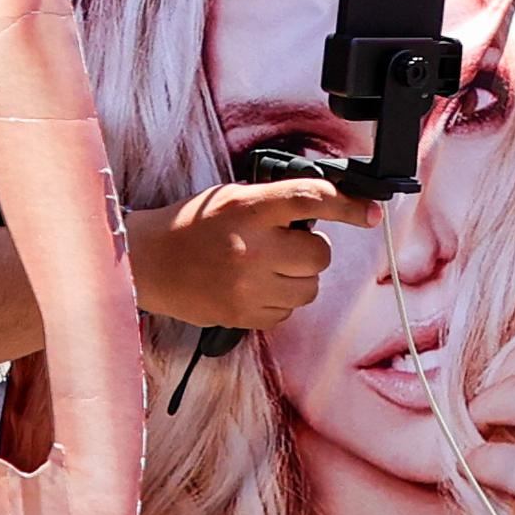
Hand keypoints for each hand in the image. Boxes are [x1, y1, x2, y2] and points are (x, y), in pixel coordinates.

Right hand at [126, 171, 377, 329]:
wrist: (144, 263)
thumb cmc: (189, 226)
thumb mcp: (229, 199)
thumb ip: (274, 204)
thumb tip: (326, 208)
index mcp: (246, 208)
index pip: (311, 199)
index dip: (348, 206)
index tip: (369, 213)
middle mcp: (251, 247)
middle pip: (319, 254)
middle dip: (309, 251)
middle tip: (284, 246)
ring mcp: (248, 285)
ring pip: (310, 287)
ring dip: (296, 278)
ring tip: (264, 269)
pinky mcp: (243, 315)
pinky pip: (287, 311)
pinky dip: (277, 300)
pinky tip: (250, 288)